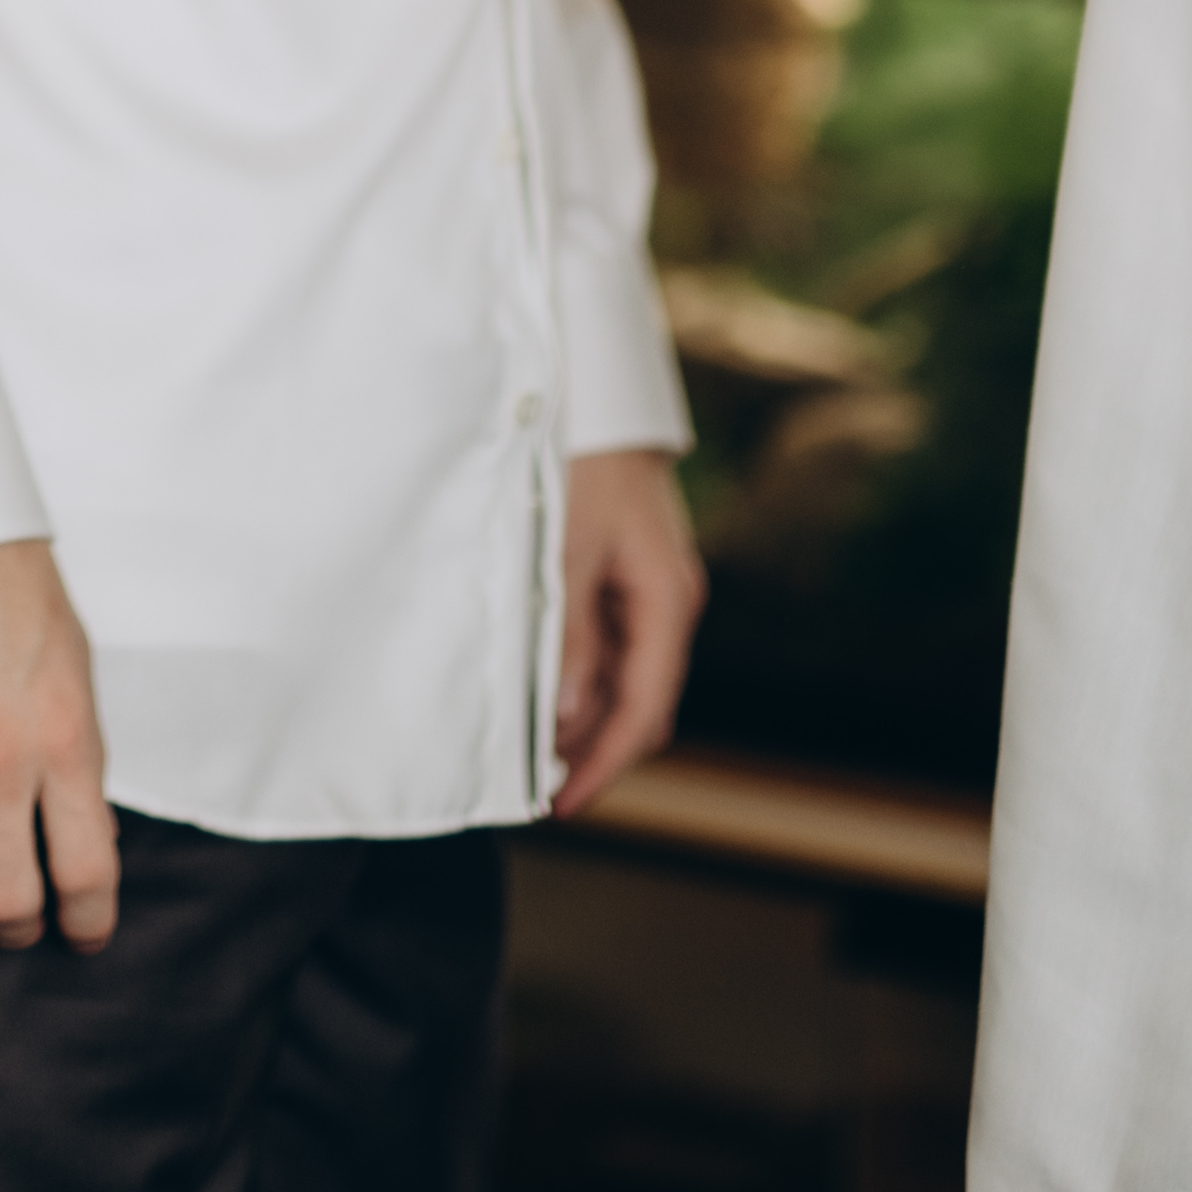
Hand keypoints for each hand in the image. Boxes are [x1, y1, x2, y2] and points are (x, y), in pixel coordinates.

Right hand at [0, 537, 120, 948]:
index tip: (83, 933)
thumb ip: (79, 766)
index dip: (87, 923)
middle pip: (6, 904)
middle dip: (18, 928)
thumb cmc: (11, 593)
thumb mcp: (76, 675)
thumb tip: (83, 845)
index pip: (85, 875)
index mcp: (64, 740)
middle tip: (17, 920)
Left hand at [552, 445, 705, 812]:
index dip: (605, 763)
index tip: (563, 803)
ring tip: (524, 738)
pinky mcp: (621, 570)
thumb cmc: (582, 458)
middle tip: (535, 782)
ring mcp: (645, 586)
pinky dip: (575, 671)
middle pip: (638, 700)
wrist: (592, 388)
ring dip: (579, 710)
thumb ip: (570, 635)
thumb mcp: (567, 550)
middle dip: (591, 746)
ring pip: (619, 674)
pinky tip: (537, 682)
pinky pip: (605, 640)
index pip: (645, 709)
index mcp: (667, 600)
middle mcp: (665, 600)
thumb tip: (569, 713)